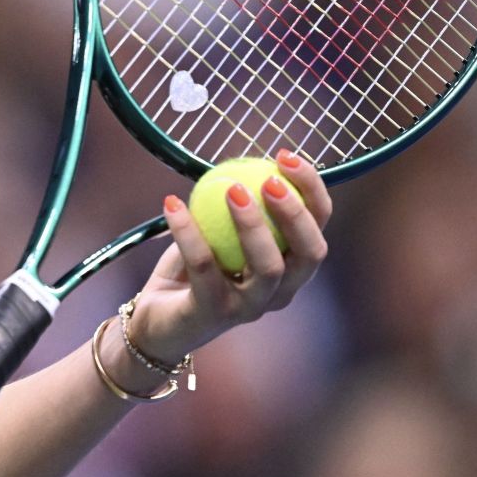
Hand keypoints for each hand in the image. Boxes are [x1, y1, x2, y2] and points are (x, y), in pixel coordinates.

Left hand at [130, 149, 331, 362]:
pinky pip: (204, 267)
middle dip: (297, 213)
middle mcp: (280, 292)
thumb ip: (239, 204)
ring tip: (231, 189)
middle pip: (309, 253)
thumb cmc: (196, 269)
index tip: (287, 156)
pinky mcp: (213, 314)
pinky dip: (188, 232)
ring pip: (268, 268)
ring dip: (253, 225)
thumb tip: (248, 157)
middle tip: (270, 180)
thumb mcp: (220, 233)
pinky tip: (172, 203)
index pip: (318, 227)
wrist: (158, 320)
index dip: (312, 191)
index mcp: (291, 268)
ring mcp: (250, 308)